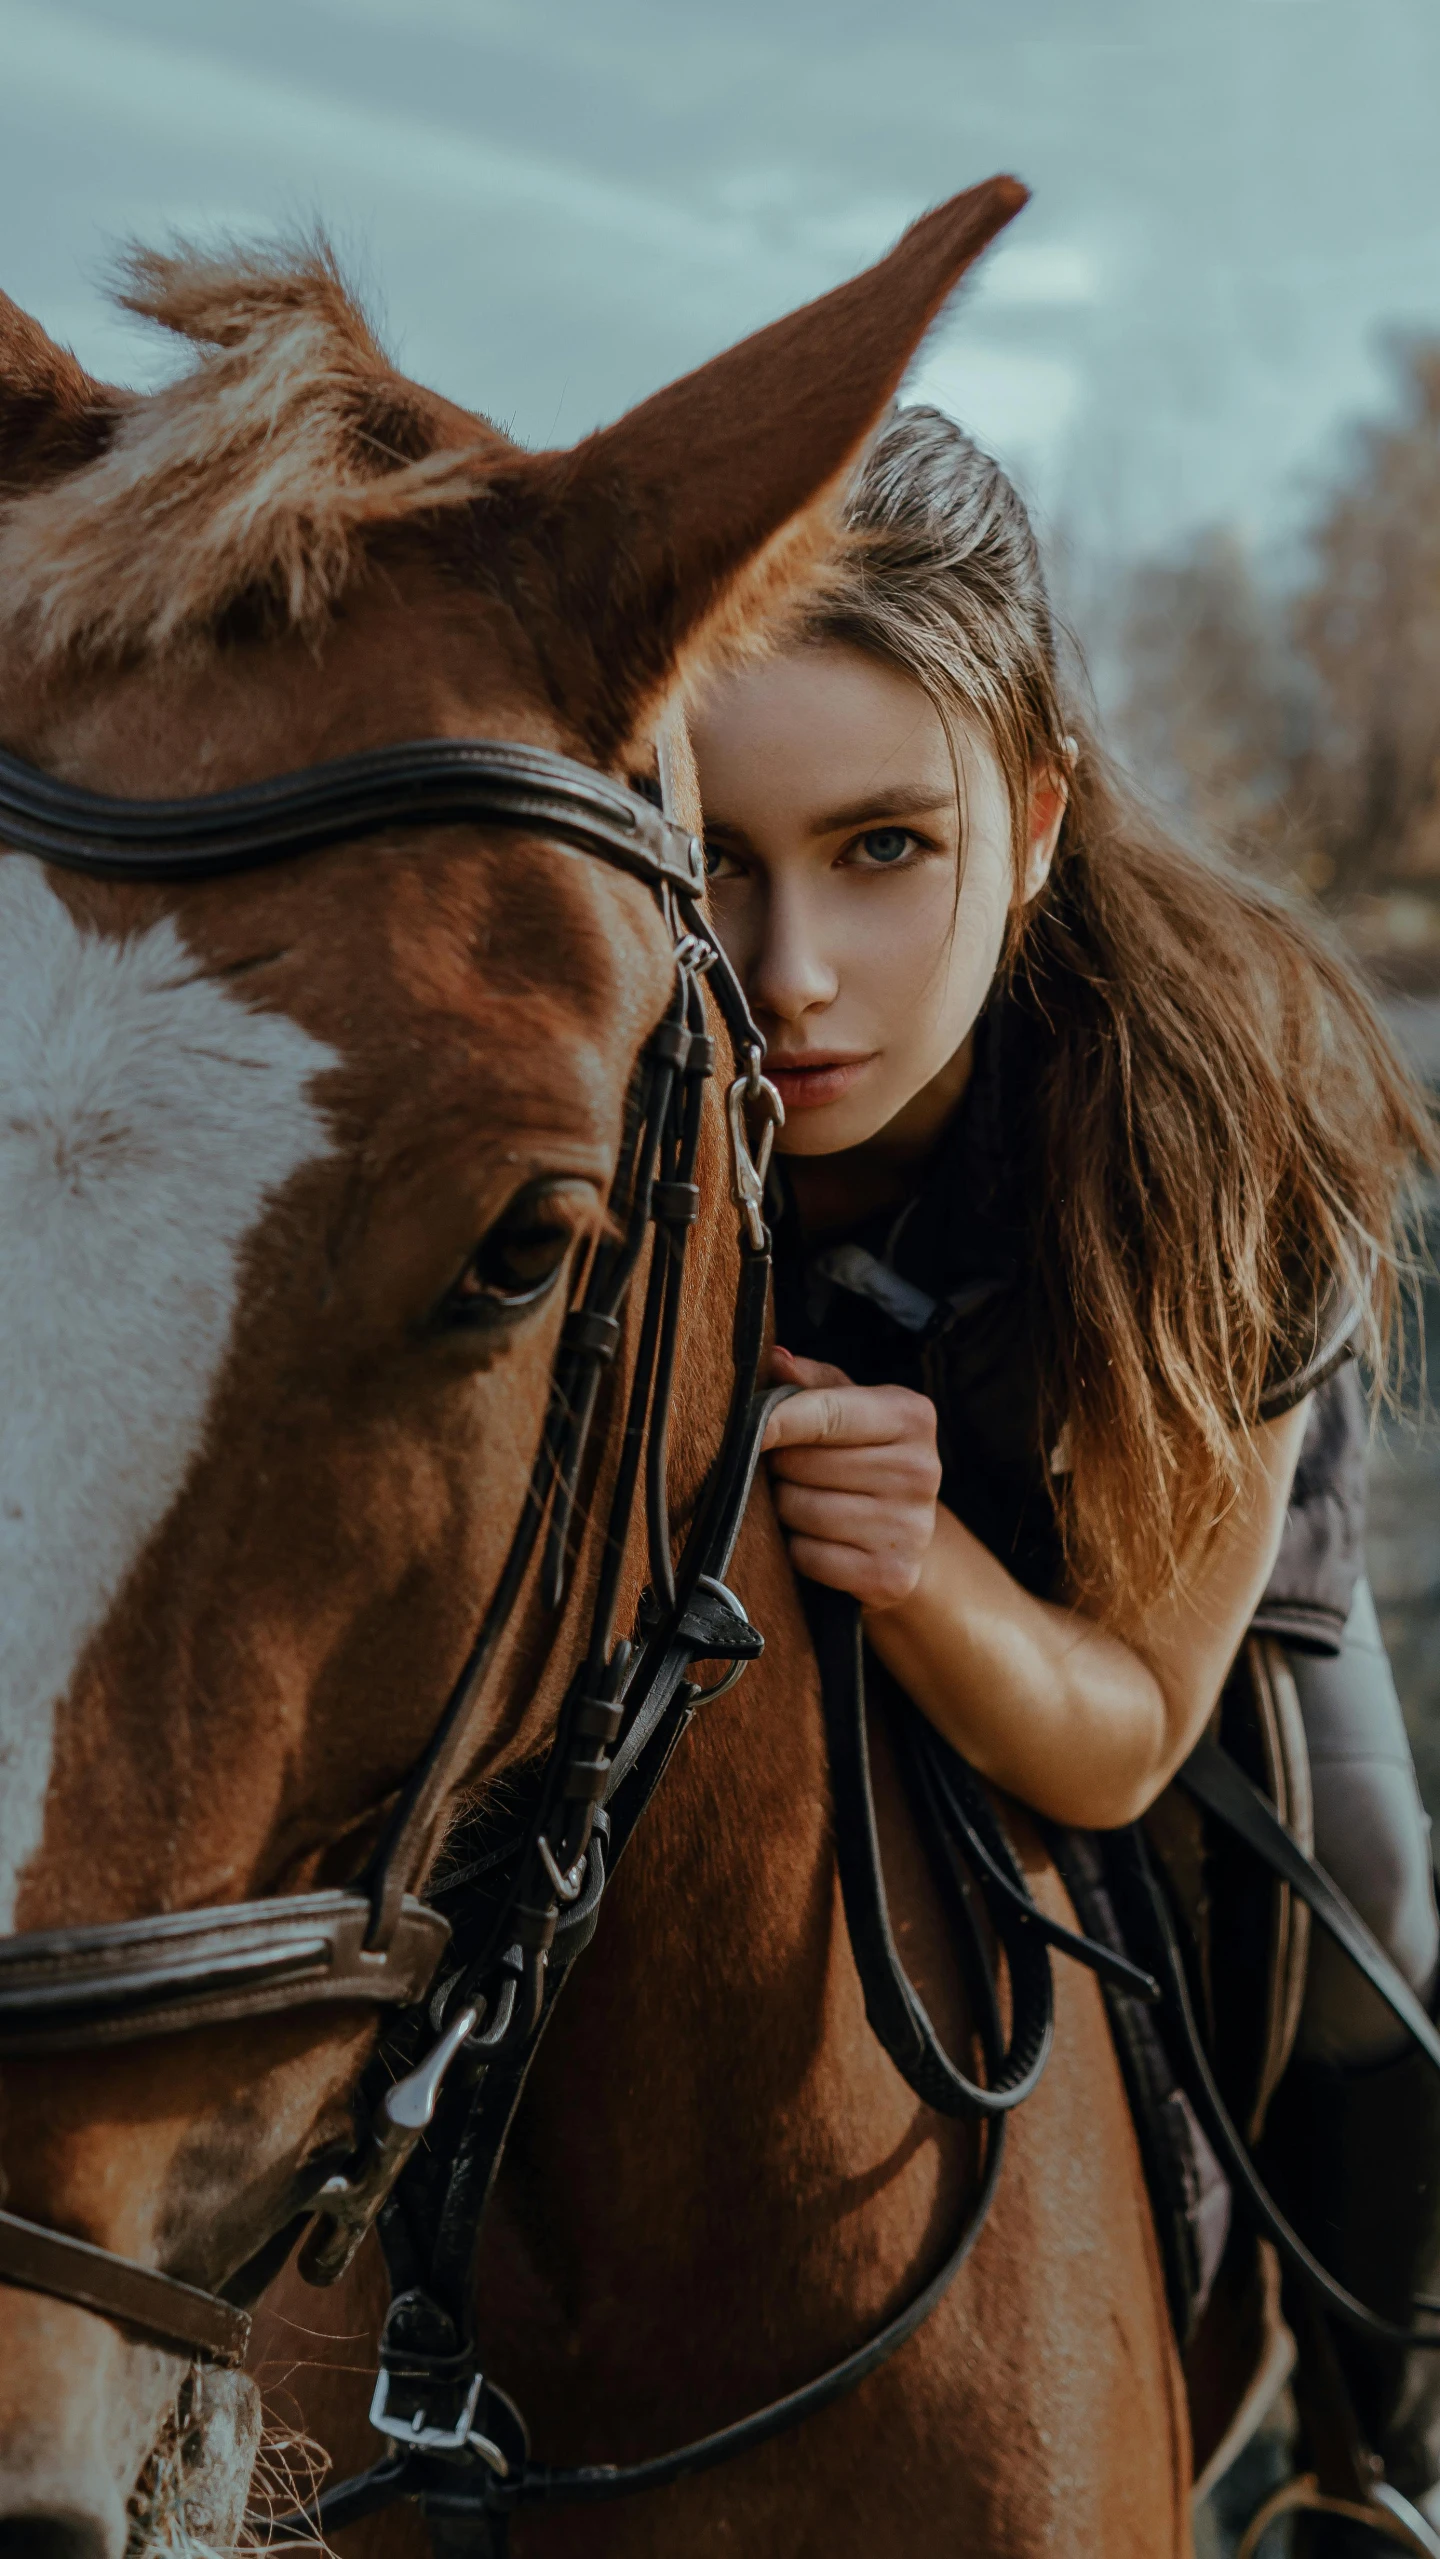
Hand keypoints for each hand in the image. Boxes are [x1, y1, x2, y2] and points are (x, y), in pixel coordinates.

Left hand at [760, 1346, 941, 1608]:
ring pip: (801, 1511)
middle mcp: (921, 1470)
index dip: (777, 1419)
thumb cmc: (866, 1457)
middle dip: (782, 1467)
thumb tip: (774, 1357)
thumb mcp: (851, 1409)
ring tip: (803, 1500)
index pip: (827, 1414)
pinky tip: (817, 1538)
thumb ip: (813, 1384)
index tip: (748, 1427)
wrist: (906, 1535)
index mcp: (912, 1416)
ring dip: (785, 1508)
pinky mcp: (892, 1576)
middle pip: (805, 1464)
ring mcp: (910, 1527)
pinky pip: (809, 1557)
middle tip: (789, 1469)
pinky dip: (798, 1550)